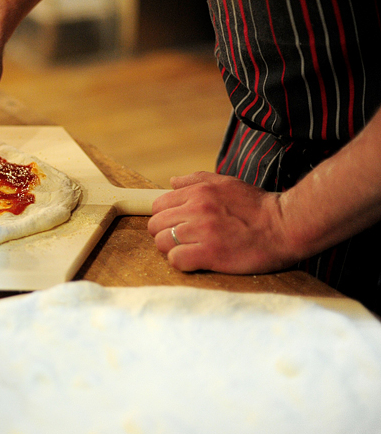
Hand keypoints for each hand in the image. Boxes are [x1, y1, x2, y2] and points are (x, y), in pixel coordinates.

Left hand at [147, 171, 299, 274]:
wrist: (286, 226)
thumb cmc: (257, 206)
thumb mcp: (227, 183)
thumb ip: (196, 180)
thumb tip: (172, 181)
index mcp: (198, 192)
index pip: (159, 206)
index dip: (164, 218)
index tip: (176, 226)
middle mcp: (197, 209)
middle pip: (156, 225)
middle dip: (164, 234)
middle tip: (182, 241)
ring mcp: (203, 231)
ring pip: (162, 243)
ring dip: (172, 249)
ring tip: (189, 251)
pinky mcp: (211, 253)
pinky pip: (176, 259)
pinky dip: (181, 262)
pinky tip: (195, 261)